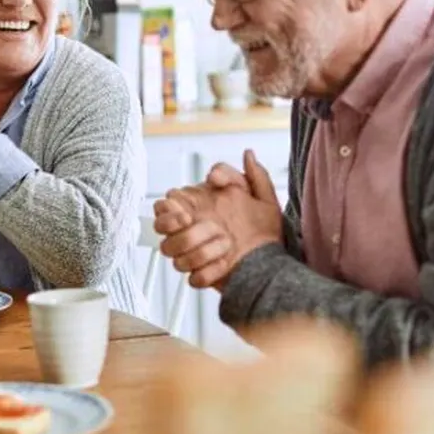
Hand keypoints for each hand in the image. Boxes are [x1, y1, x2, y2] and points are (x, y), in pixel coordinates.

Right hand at [154, 150, 283, 288]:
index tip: (186, 211)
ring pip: (175, 256)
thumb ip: (254, 176)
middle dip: (173, 226)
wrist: (272, 264)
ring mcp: (193, 256)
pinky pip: (194, 278)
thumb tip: (248, 154)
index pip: (165, 205)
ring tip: (225, 245)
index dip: (170, 208)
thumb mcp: (264, 199)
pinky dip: (209, 273)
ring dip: (199, 250)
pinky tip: (226, 264)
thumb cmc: (265, 231)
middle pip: (160, 229)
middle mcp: (190, 232)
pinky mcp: (202, 277)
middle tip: (191, 222)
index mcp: (197, 209)